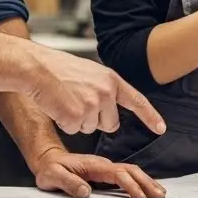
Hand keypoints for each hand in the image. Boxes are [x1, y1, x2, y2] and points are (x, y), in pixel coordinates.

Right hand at [23, 45, 166, 136]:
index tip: (161, 128)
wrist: (36, 67)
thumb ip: (105, 88)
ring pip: (91, 128)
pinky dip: (64, 122)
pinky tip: (58, 106)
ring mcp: (92, 105)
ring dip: (78, 120)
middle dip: (96, 119)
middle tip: (78, 101)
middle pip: (110, 123)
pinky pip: (74, 130)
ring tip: (66, 99)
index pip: (137, 101)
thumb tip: (111, 108)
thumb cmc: (58, 68)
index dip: (150, 116)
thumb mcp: (90, 72)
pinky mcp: (75, 116)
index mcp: (111, 80)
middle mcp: (106, 92)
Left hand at [29, 148, 166, 197]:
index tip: (139, 197)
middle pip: (130, 170)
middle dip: (146, 182)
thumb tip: (86, 192)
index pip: (117, 174)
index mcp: (93, 165)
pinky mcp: (104, 173)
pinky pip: (125, 175)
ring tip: (159, 193)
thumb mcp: (52, 176)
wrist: (47, 158)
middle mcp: (102, 165)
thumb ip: (68, 183)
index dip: (129, 185)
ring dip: (145, 181)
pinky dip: (138, 181)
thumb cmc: (49, 169)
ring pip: (130, 171)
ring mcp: (104, 168)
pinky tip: (146, 189)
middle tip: (160, 195)